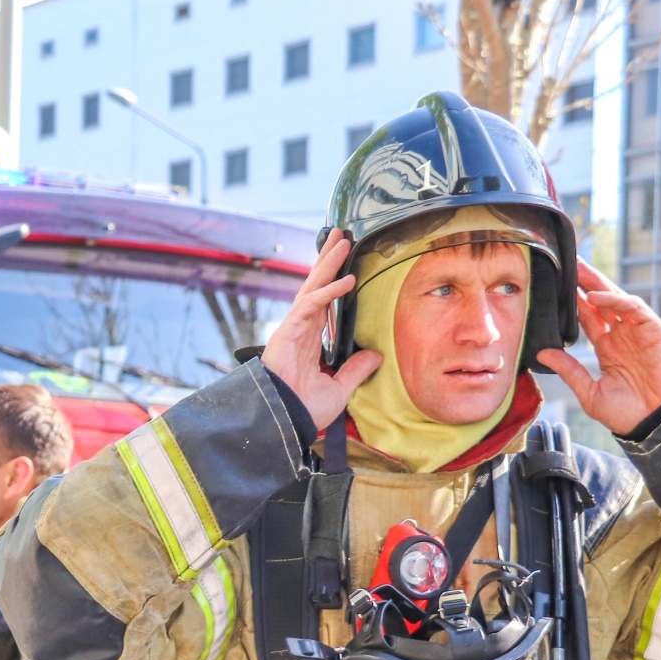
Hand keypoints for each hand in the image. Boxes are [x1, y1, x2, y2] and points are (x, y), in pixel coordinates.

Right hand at [260, 229, 384, 431]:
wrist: (284, 422)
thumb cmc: (303, 410)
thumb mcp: (339, 389)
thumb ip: (355, 370)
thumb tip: (376, 355)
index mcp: (309, 340)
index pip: (323, 303)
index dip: (333, 282)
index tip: (345, 264)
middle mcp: (301, 329)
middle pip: (316, 286)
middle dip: (328, 260)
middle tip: (340, 236)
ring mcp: (293, 328)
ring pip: (312, 287)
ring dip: (328, 263)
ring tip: (341, 241)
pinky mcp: (288, 331)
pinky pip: (311, 305)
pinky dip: (329, 292)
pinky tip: (346, 280)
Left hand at [535, 259, 660, 434]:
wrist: (657, 422)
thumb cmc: (627, 413)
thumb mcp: (590, 392)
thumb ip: (569, 371)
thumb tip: (543, 353)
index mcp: (607, 348)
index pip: (586, 318)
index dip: (573, 302)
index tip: (553, 288)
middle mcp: (621, 335)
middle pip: (599, 302)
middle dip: (583, 283)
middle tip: (564, 264)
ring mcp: (637, 331)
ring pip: (615, 298)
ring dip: (597, 282)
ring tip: (577, 268)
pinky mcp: (652, 329)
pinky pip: (633, 308)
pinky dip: (615, 300)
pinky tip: (596, 296)